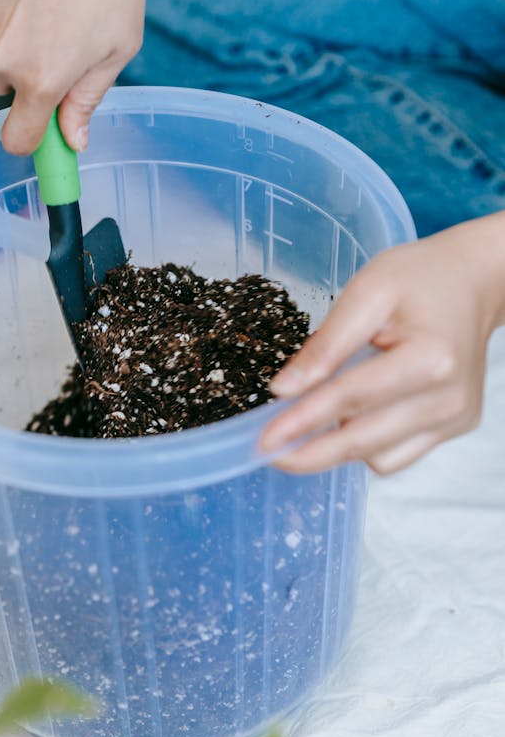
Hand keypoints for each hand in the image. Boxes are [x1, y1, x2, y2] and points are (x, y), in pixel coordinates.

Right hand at [0, 0, 143, 156]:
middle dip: (22, 69)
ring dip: (10, 27)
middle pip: (1, 84)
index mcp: (43, 81)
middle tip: (55, 29)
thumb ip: (88, 98)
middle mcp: (3, 58)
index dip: (28, 138)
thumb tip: (74, 141)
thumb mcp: (118, 46)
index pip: (16, 139)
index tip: (38, 129)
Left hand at [260, 213, 504, 474]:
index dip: (302, 422)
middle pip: (364, 441)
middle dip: (311, 452)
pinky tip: (350, 418)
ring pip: (379, 457)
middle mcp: (448, 399)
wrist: (473, 282)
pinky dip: (366, 445)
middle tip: (267, 452)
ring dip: (338, 447)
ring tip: (309, 422)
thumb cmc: (420, 278)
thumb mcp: (366, 292)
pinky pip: (398, 455)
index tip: (263, 441)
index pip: (351, 399)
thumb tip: (283, 390)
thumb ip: (326, 344)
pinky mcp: (454, 428)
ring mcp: (454, 419)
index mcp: (430, 359)